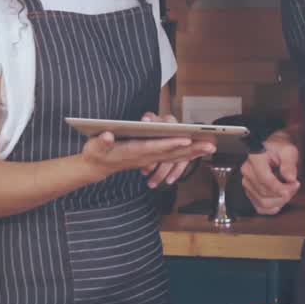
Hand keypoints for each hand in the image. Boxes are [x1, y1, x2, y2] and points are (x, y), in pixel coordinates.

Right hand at [82, 120, 214, 181]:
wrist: (97, 167)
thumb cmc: (96, 154)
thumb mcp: (94, 147)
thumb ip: (101, 142)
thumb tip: (107, 136)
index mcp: (132, 152)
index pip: (154, 148)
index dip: (169, 144)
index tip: (185, 140)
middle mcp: (145, 157)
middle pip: (171, 153)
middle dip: (191, 149)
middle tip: (210, 145)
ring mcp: (149, 159)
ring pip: (174, 156)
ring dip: (193, 152)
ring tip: (211, 147)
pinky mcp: (151, 158)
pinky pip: (172, 157)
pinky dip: (186, 154)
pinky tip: (199, 150)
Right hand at [239, 130, 299, 214]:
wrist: (271, 148)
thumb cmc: (278, 147)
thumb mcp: (288, 150)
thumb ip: (289, 163)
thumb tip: (290, 177)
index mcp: (255, 159)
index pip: (265, 179)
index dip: (280, 187)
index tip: (294, 186)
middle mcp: (247, 172)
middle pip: (264, 193)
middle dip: (283, 194)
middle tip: (295, 186)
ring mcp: (247, 183)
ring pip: (262, 202)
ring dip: (279, 201)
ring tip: (289, 192)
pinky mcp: (249, 191)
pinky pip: (259, 207)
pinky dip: (272, 208)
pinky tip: (280, 201)